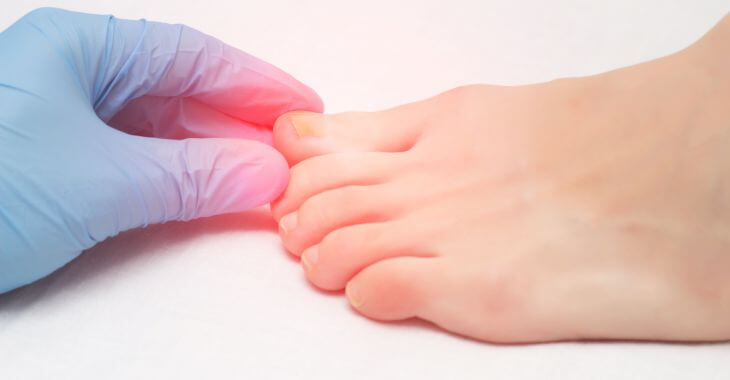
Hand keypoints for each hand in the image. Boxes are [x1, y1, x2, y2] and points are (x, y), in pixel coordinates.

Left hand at [0, 8, 321, 292]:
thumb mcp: (98, 182)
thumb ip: (191, 177)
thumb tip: (263, 172)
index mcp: (77, 49)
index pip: (189, 55)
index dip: (255, 81)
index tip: (302, 105)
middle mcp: (72, 77)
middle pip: (180, 92)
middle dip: (238, 124)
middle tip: (291, 152)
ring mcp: (65, 122)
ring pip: (161, 131)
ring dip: (212, 157)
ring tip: (262, 179)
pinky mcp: (59, 165)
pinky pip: (138, 163)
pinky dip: (179, 180)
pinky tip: (210, 194)